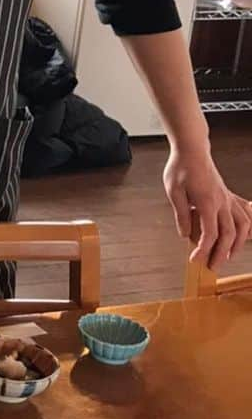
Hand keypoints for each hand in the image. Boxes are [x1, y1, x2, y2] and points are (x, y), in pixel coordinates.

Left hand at [164, 147, 251, 269]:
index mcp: (207, 202)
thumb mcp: (173, 191)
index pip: (209, 232)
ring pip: (242, 226)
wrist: (193, 150)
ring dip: (237, 244)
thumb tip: (185, 235)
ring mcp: (228, 199)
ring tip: (227, 256)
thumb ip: (181, 214)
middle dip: (221, 253)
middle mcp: (222, 202)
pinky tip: (244, 235)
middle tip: (212, 267)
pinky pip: (244, 214)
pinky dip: (247, 227)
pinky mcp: (229, 195)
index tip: (195, 260)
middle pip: (228, 234)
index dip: (203, 249)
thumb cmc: (181, 168)